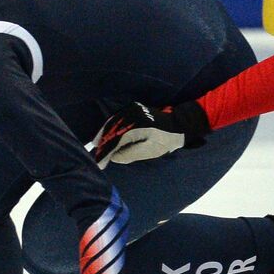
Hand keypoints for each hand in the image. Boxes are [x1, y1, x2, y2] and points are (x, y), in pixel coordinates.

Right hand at [91, 101, 209, 167]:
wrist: (177, 125)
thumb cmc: (164, 141)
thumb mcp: (149, 151)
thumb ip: (130, 154)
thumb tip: (113, 157)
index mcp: (135, 126)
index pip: (115, 141)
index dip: (105, 153)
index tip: (99, 164)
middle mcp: (131, 114)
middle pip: (111, 131)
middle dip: (102, 144)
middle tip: (96, 158)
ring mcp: (131, 109)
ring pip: (112, 123)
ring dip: (103, 135)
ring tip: (96, 147)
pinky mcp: (132, 108)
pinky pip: (117, 118)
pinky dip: (110, 127)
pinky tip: (105, 135)